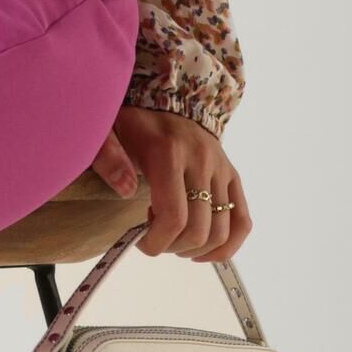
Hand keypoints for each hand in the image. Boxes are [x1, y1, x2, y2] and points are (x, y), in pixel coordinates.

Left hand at [92, 105, 251, 263]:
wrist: (170, 101)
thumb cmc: (133, 124)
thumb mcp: (108, 131)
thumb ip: (108, 157)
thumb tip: (126, 191)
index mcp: (168, 153)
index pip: (174, 215)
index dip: (157, 242)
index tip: (141, 243)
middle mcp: (202, 161)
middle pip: (199, 229)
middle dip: (173, 247)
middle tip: (155, 240)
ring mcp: (222, 170)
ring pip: (221, 231)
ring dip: (196, 249)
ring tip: (174, 240)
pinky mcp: (233, 177)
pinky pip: (242, 221)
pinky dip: (227, 245)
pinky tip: (203, 250)